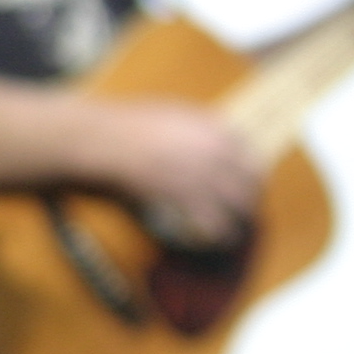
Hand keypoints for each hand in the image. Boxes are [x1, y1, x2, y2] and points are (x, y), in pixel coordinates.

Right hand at [82, 98, 261, 245]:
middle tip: (241, 209)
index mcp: (213, 127)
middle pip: (250, 179)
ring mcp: (204, 174)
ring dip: (239, 218)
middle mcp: (216, 150)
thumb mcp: (168, 113)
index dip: (246, 169)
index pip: (247, 150)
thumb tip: (200, 139)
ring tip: (233, 230)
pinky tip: (215, 240)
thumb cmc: (126, 126)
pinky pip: (215, 221)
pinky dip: (218, 233)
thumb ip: (192, 126)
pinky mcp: (187, 197)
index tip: (239, 180)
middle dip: (248, 196)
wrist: (104, 140)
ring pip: (239, 204)